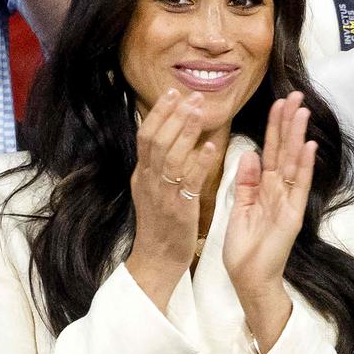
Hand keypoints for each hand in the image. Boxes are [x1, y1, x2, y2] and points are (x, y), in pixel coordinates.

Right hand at [125, 90, 219, 309]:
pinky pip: (188, 181)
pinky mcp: (178, 209)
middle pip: (155, 139)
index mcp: (142, 175)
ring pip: (170, 155)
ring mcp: (161, 194)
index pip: (145, 136)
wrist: (156, 261)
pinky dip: (198, 162)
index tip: (173, 92)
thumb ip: (157, 166)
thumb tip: (164, 139)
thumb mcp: (152, 191)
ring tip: (199, 110)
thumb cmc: (161, 226)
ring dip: (185, 130)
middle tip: (190, 94)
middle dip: (172, 114)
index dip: (159, 112)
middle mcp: (148, 180)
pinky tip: (210, 147)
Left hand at [224, 92, 315, 305]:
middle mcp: (280, 190)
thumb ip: (246, 182)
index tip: (279, 103)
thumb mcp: (239, 208)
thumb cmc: (243, 248)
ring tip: (302, 111)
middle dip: (289, 122)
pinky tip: (307, 146)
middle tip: (296, 95)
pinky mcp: (292, 215)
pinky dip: (303, 166)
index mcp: (265, 188)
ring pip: (293, 162)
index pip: (271, 151)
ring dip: (298, 136)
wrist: (248, 277)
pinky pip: (298, 186)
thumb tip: (250, 154)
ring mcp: (288, 201)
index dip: (274, 127)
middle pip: (285, 150)